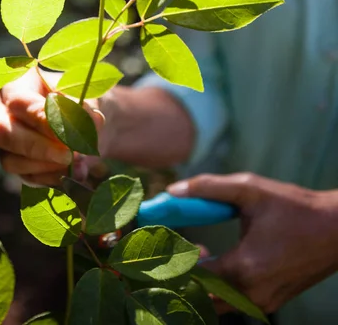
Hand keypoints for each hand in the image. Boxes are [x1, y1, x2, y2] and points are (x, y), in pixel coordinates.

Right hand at [0, 69, 104, 186]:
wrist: (87, 123)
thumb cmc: (81, 100)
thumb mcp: (86, 96)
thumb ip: (86, 108)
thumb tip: (93, 122)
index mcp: (17, 85)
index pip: (18, 102)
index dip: (41, 119)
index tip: (67, 131)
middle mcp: (2, 112)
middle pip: (1, 132)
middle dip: (38, 147)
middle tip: (69, 155)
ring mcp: (6, 142)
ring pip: (10, 161)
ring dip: (46, 166)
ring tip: (79, 163)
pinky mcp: (18, 165)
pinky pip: (26, 178)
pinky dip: (52, 178)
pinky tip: (75, 173)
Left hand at [168, 172, 337, 313]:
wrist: (336, 230)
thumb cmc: (293, 207)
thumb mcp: (250, 189)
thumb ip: (208, 187)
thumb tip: (172, 190)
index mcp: (243, 267)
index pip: (191, 276)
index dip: (180, 258)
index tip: (181, 239)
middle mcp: (251, 293)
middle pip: (199, 296)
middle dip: (186, 274)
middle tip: (192, 248)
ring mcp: (262, 303)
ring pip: (215, 305)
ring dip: (202, 284)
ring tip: (206, 256)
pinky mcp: (270, 304)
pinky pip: (233, 304)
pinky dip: (220, 289)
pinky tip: (223, 264)